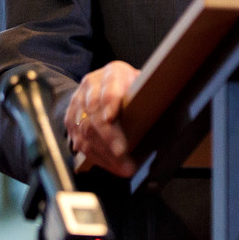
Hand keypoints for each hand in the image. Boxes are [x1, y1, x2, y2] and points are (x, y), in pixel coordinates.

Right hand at [64, 60, 140, 176]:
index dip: (110, 102)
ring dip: (104, 152)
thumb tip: (168, 107)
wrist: (103, 83)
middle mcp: (92, 85)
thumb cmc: (130, 86)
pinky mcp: (71, 119)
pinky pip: (79, 141)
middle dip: (109, 136)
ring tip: (122, 166)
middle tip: (123, 153)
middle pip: (96, 112)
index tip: (112, 118)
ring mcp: (78, 102)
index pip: (109, 87)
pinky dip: (96, 156)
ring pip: (86, 129)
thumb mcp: (142, 82)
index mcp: (113, 73)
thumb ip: (149, 91)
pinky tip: (111, 165)